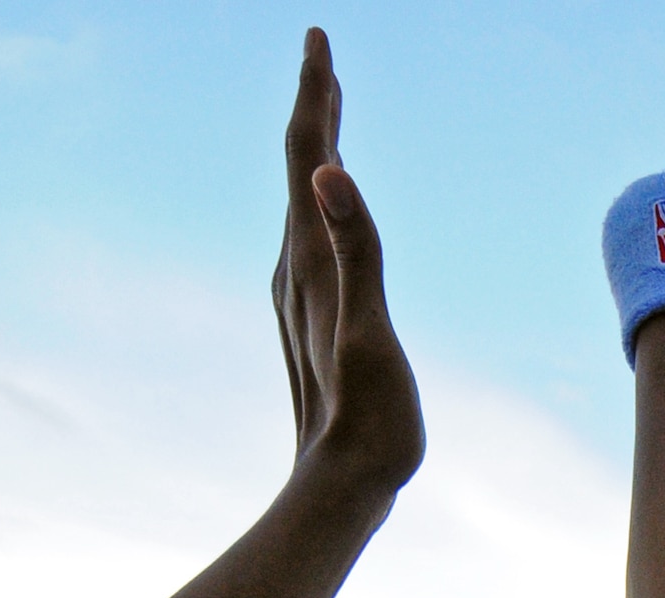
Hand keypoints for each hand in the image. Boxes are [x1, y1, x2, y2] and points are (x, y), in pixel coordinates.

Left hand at [273, 29, 424, 494]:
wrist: (344, 486)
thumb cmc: (368, 419)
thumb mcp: (367, 331)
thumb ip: (356, 251)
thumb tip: (327, 172)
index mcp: (310, 261)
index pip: (306, 156)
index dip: (315, 94)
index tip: (317, 36)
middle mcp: (295, 270)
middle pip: (300, 170)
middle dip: (314, 107)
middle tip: (322, 53)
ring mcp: (301, 296)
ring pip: (304, 203)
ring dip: (316, 151)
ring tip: (328, 114)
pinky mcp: (314, 320)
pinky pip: (316, 238)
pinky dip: (324, 202)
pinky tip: (330, 211)